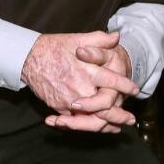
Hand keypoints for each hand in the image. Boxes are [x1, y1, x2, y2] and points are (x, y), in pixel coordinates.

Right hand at [20, 32, 138, 115]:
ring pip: (91, 118)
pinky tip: (97, 125)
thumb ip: (99, 39)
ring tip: (117, 127)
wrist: (28, 58)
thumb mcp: (77, 38)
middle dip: (119, 115)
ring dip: (106, 124)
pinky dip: (88, 124)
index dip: (125, 86)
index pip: (112, 81)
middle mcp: (79, 87)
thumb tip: (117, 37)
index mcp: (87, 70)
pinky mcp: (59, 107)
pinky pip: (76, 120)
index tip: (135, 89)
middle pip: (105, 107)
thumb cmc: (54, 47)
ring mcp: (69, 99)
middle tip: (130, 119)